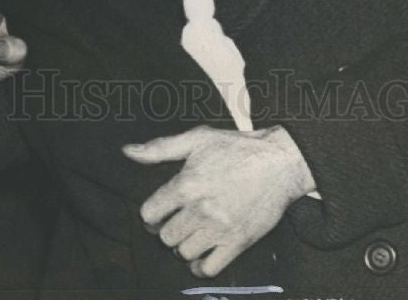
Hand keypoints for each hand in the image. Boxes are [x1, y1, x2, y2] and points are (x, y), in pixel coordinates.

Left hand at [123, 125, 314, 276]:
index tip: (161, 210)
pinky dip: (200, 266)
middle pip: (165, 237)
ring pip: (183, 253)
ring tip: (193, 232)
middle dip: (169, 229)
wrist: (280, 162)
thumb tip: (127, 151)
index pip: (149, 214)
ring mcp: (219, 229)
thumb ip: (160, 148)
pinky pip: (207, 269)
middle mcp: (200, 209)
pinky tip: (202, 252)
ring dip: (185, 245)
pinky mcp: (237, 242)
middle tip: (180, 219)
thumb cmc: (238, 148)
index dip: (152, 213)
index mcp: (187, 184)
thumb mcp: (198, 138)